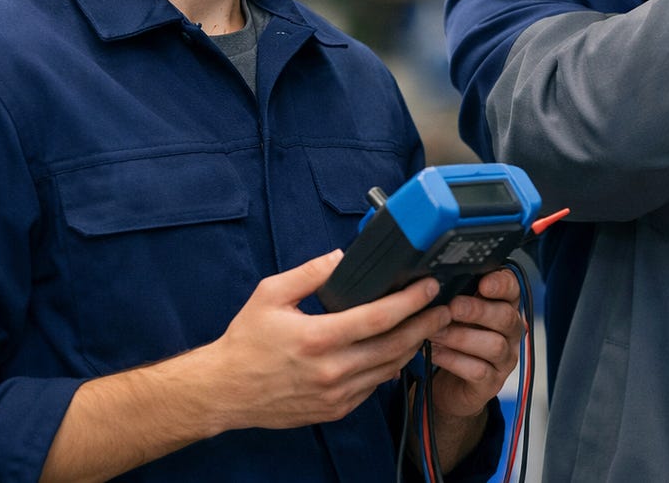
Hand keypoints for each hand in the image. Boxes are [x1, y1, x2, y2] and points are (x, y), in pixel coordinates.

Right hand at [203, 250, 452, 430]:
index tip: (428, 287)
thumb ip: (310, 273)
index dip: (410, 301)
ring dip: (412, 347)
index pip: (379, 318)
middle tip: (443, 308)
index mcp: (317, 338)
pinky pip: (374, 387)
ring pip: (389, 369)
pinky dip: (389, 368)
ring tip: (427, 326)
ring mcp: (335, 394)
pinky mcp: (335, 410)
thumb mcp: (270, 294)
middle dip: (425, 325)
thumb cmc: (246, 341)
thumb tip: (341, 258)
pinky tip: (396, 351)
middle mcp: (331, 370)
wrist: (224, 391)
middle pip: (394, 345)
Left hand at [425, 269, 526, 418]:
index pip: (513, 289)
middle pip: (506, 317)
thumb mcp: (456, 315)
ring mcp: (504, 359)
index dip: (501, 284)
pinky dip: (454, 360)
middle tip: (452, 307)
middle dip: (478, 310)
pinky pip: (478, 371)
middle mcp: (510, 332)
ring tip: (436, 332)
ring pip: (494, 345)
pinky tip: (435, 352)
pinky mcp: (492, 383)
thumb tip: (434, 282)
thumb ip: (455, 297)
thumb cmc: (454, 340)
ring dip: (461, 337)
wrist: (451, 385)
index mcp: (504, 307)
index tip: (483, 282)